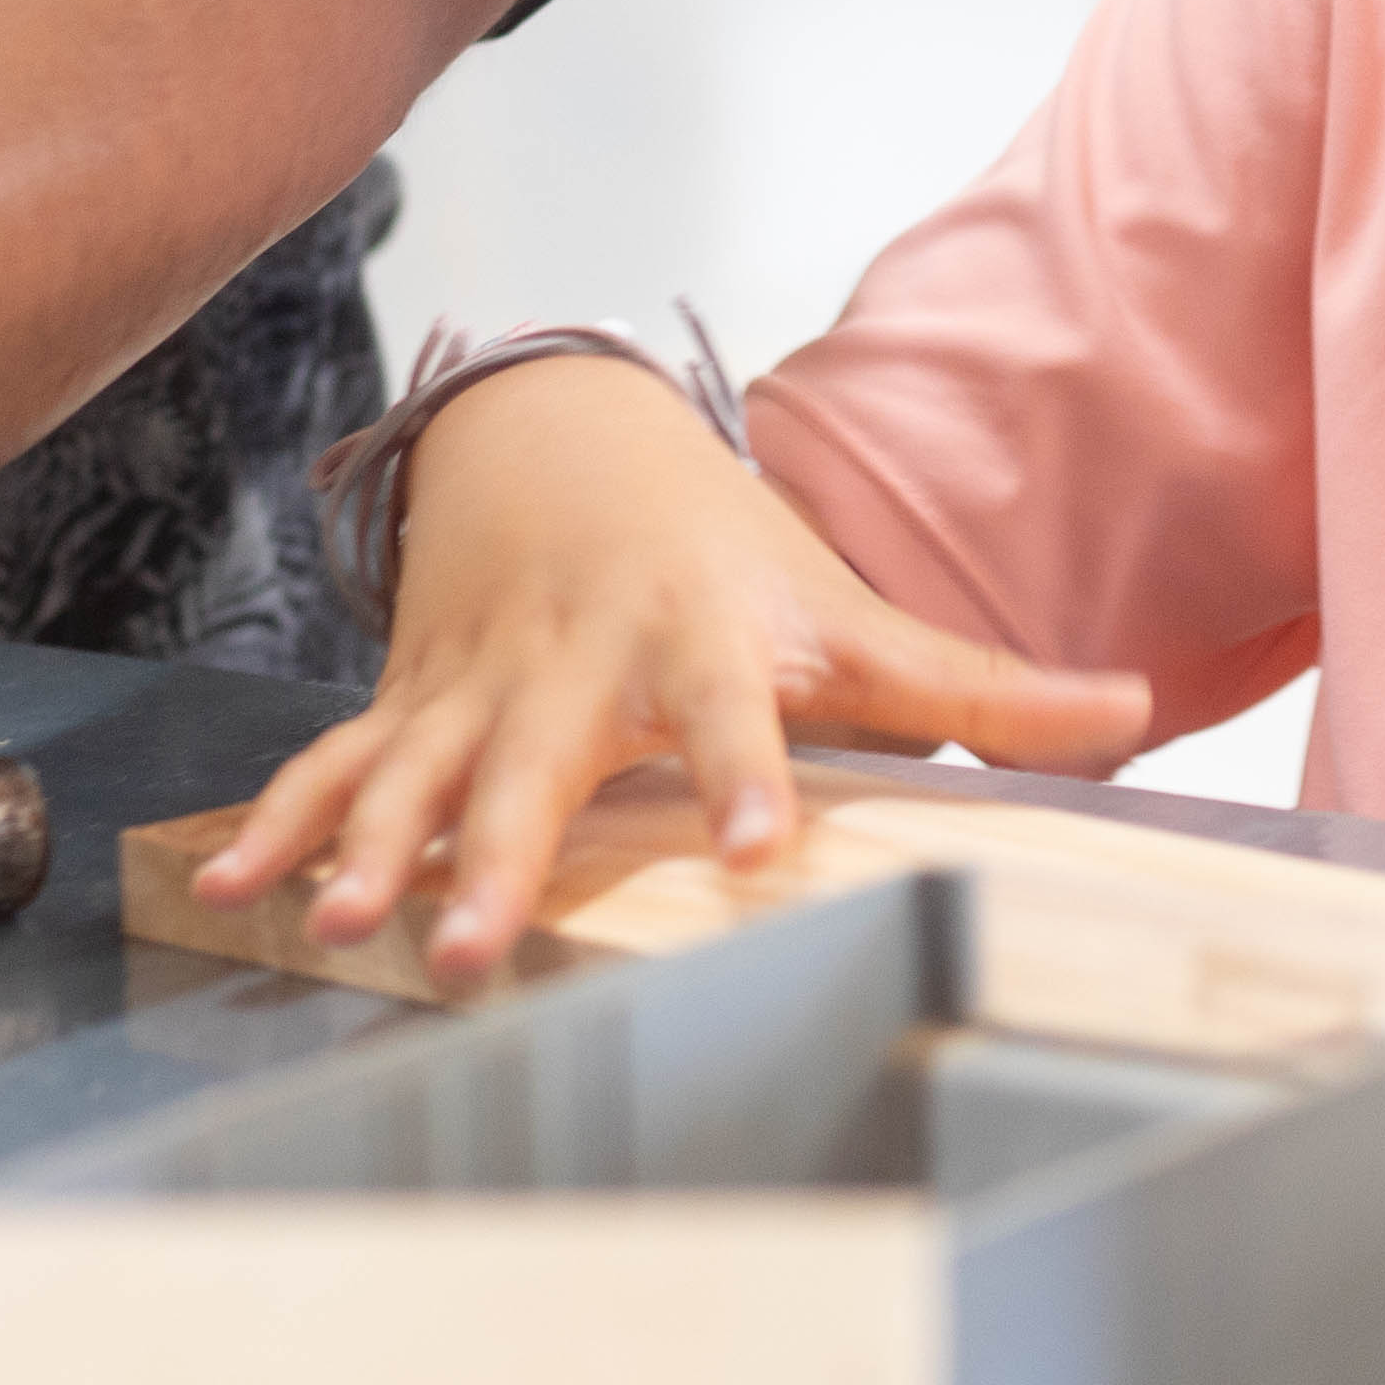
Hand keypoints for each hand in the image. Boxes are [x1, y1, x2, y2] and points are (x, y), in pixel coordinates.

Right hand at [193, 356, 1154, 983]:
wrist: (567, 438)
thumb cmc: (736, 554)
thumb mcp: (857, 611)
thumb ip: (991, 689)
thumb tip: (1147, 714)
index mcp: (699, 642)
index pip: (734, 718)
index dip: (747, 778)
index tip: (756, 851)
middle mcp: (579, 664)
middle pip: (538, 769)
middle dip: (497, 855)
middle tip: (469, 946)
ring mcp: (479, 685)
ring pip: (414, 771)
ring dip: (369, 848)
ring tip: (335, 928)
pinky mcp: (410, 702)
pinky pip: (336, 762)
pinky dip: (282, 821)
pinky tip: (237, 890)